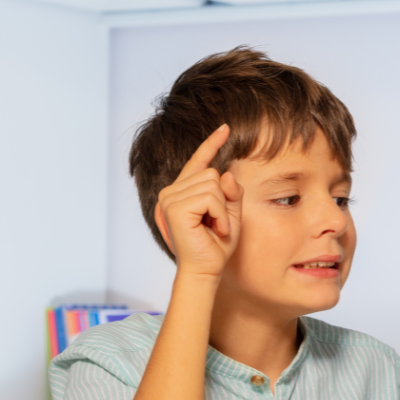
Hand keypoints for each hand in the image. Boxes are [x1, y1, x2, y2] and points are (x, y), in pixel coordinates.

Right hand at [155, 124, 242, 279]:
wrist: (205, 271)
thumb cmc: (215, 246)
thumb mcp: (230, 214)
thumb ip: (230, 192)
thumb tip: (224, 173)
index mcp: (182, 192)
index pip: (198, 162)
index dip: (211, 144)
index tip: (225, 128)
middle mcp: (171, 192)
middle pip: (211, 172)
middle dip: (223, 200)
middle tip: (217, 224)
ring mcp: (169, 198)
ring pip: (213, 184)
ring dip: (222, 210)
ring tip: (214, 228)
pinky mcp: (174, 207)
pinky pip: (211, 197)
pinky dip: (219, 214)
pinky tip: (212, 229)